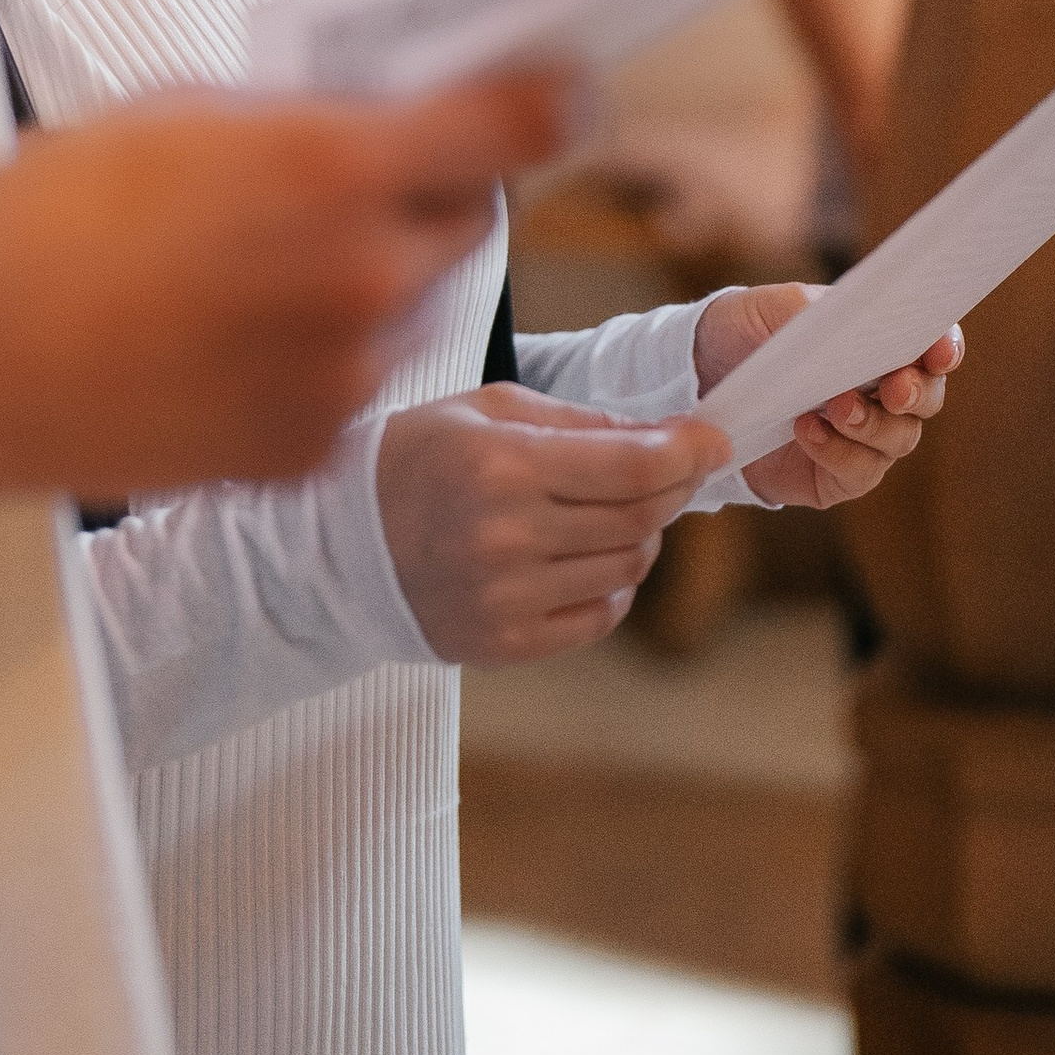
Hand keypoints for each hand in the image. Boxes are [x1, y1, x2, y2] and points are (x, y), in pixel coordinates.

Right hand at [0, 63, 583, 502]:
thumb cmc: (51, 219)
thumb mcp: (181, 115)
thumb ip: (301, 118)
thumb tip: (378, 114)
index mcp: (334, 168)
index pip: (511, 127)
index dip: (549, 103)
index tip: (565, 92)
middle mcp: (363, 276)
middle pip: (470, 221)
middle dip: (434, 193)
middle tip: (365, 181)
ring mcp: (342, 375)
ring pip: (409, 310)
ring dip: (368, 283)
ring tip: (251, 274)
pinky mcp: (308, 451)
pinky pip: (353, 387)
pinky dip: (315, 361)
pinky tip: (224, 343)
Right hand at [376, 384, 732, 661]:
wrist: (340, 545)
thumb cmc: (417, 459)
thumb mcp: (487, 410)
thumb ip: (577, 421)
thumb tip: (659, 436)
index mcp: (503, 466)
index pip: (631, 468)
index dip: (687, 453)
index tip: (714, 440)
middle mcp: (508, 536)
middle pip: (639, 518)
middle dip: (671, 487)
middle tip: (673, 468)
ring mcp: (508, 598)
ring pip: (627, 567)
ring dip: (638, 535)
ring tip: (607, 512)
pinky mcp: (507, 644)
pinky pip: (599, 617)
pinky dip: (609, 584)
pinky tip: (580, 557)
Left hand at [691, 282, 962, 509]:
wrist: (699, 376)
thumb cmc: (747, 330)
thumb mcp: (770, 307)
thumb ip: (810, 309)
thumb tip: (845, 321)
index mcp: (880, 341)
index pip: (932, 345)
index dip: (945, 347)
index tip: (938, 351)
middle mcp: (882, 392)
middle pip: (926, 398)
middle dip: (915, 393)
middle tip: (893, 389)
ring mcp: (864, 438)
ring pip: (899, 439)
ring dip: (872, 424)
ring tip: (834, 407)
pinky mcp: (836, 475)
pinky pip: (859, 473)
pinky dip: (839, 453)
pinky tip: (806, 431)